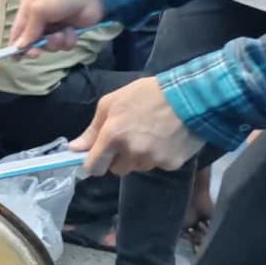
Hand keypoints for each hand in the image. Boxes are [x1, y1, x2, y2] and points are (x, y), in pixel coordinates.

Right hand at [10, 0, 105, 53]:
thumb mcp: (40, 9)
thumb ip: (28, 30)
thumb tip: (18, 47)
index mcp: (28, 7)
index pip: (17, 30)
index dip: (15, 45)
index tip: (14, 59)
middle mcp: (39, 17)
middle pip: (32, 41)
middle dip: (37, 46)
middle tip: (38, 53)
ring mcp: (54, 25)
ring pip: (48, 44)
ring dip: (55, 42)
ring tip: (63, 33)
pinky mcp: (67, 32)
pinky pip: (63, 44)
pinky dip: (67, 40)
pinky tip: (72, 31)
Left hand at [72, 77, 204, 175]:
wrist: (191, 96)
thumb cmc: (147, 94)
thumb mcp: (112, 103)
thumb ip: (92, 129)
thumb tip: (74, 149)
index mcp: (113, 136)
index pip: (94, 167)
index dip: (94, 164)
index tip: (97, 158)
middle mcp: (131, 152)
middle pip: (116, 169)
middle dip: (118, 158)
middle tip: (129, 138)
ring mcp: (152, 160)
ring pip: (137, 167)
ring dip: (139, 157)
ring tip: (150, 135)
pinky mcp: (171, 164)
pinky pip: (157, 166)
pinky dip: (159, 156)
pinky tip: (165, 139)